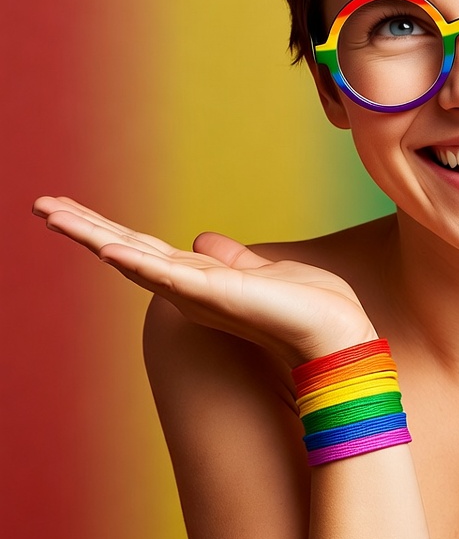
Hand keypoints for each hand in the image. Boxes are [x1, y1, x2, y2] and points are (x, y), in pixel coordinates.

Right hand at [33, 195, 376, 365]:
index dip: (107, 229)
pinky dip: (136, 261)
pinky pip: (168, 275)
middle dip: (83, 228)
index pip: (143, 248)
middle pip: (126, 249)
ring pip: (134, 258)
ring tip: (53, 213)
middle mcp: (190, 287)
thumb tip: (203, 240)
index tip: (72, 209)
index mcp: (200, 279)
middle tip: (41, 204)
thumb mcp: (263, 271)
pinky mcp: (216, 294)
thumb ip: (231, 260)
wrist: (337, 334)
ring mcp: (198, 292)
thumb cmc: (307, 307)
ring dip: (93, 236)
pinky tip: (107, 246)